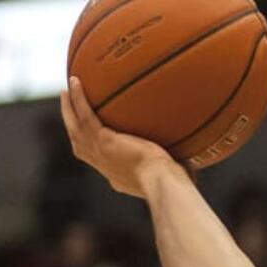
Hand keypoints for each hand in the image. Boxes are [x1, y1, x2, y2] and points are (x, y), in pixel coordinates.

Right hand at [61, 76, 175, 197]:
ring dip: (69, 109)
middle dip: (73, 126)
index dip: (95, 150)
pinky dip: (78, 99)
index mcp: (118, 176)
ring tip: (66, 90)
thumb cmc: (176, 184)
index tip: (97, 138)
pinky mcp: (103, 141)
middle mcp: (105, 166)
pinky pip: (86, 115)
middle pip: (81, 144)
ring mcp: (100, 154)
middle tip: (69, 108)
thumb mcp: (176, 173)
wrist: (163, 182)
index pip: (102, 162)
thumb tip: (200, 157)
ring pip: (76, 128)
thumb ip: (180, 164)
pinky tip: (75, 81)